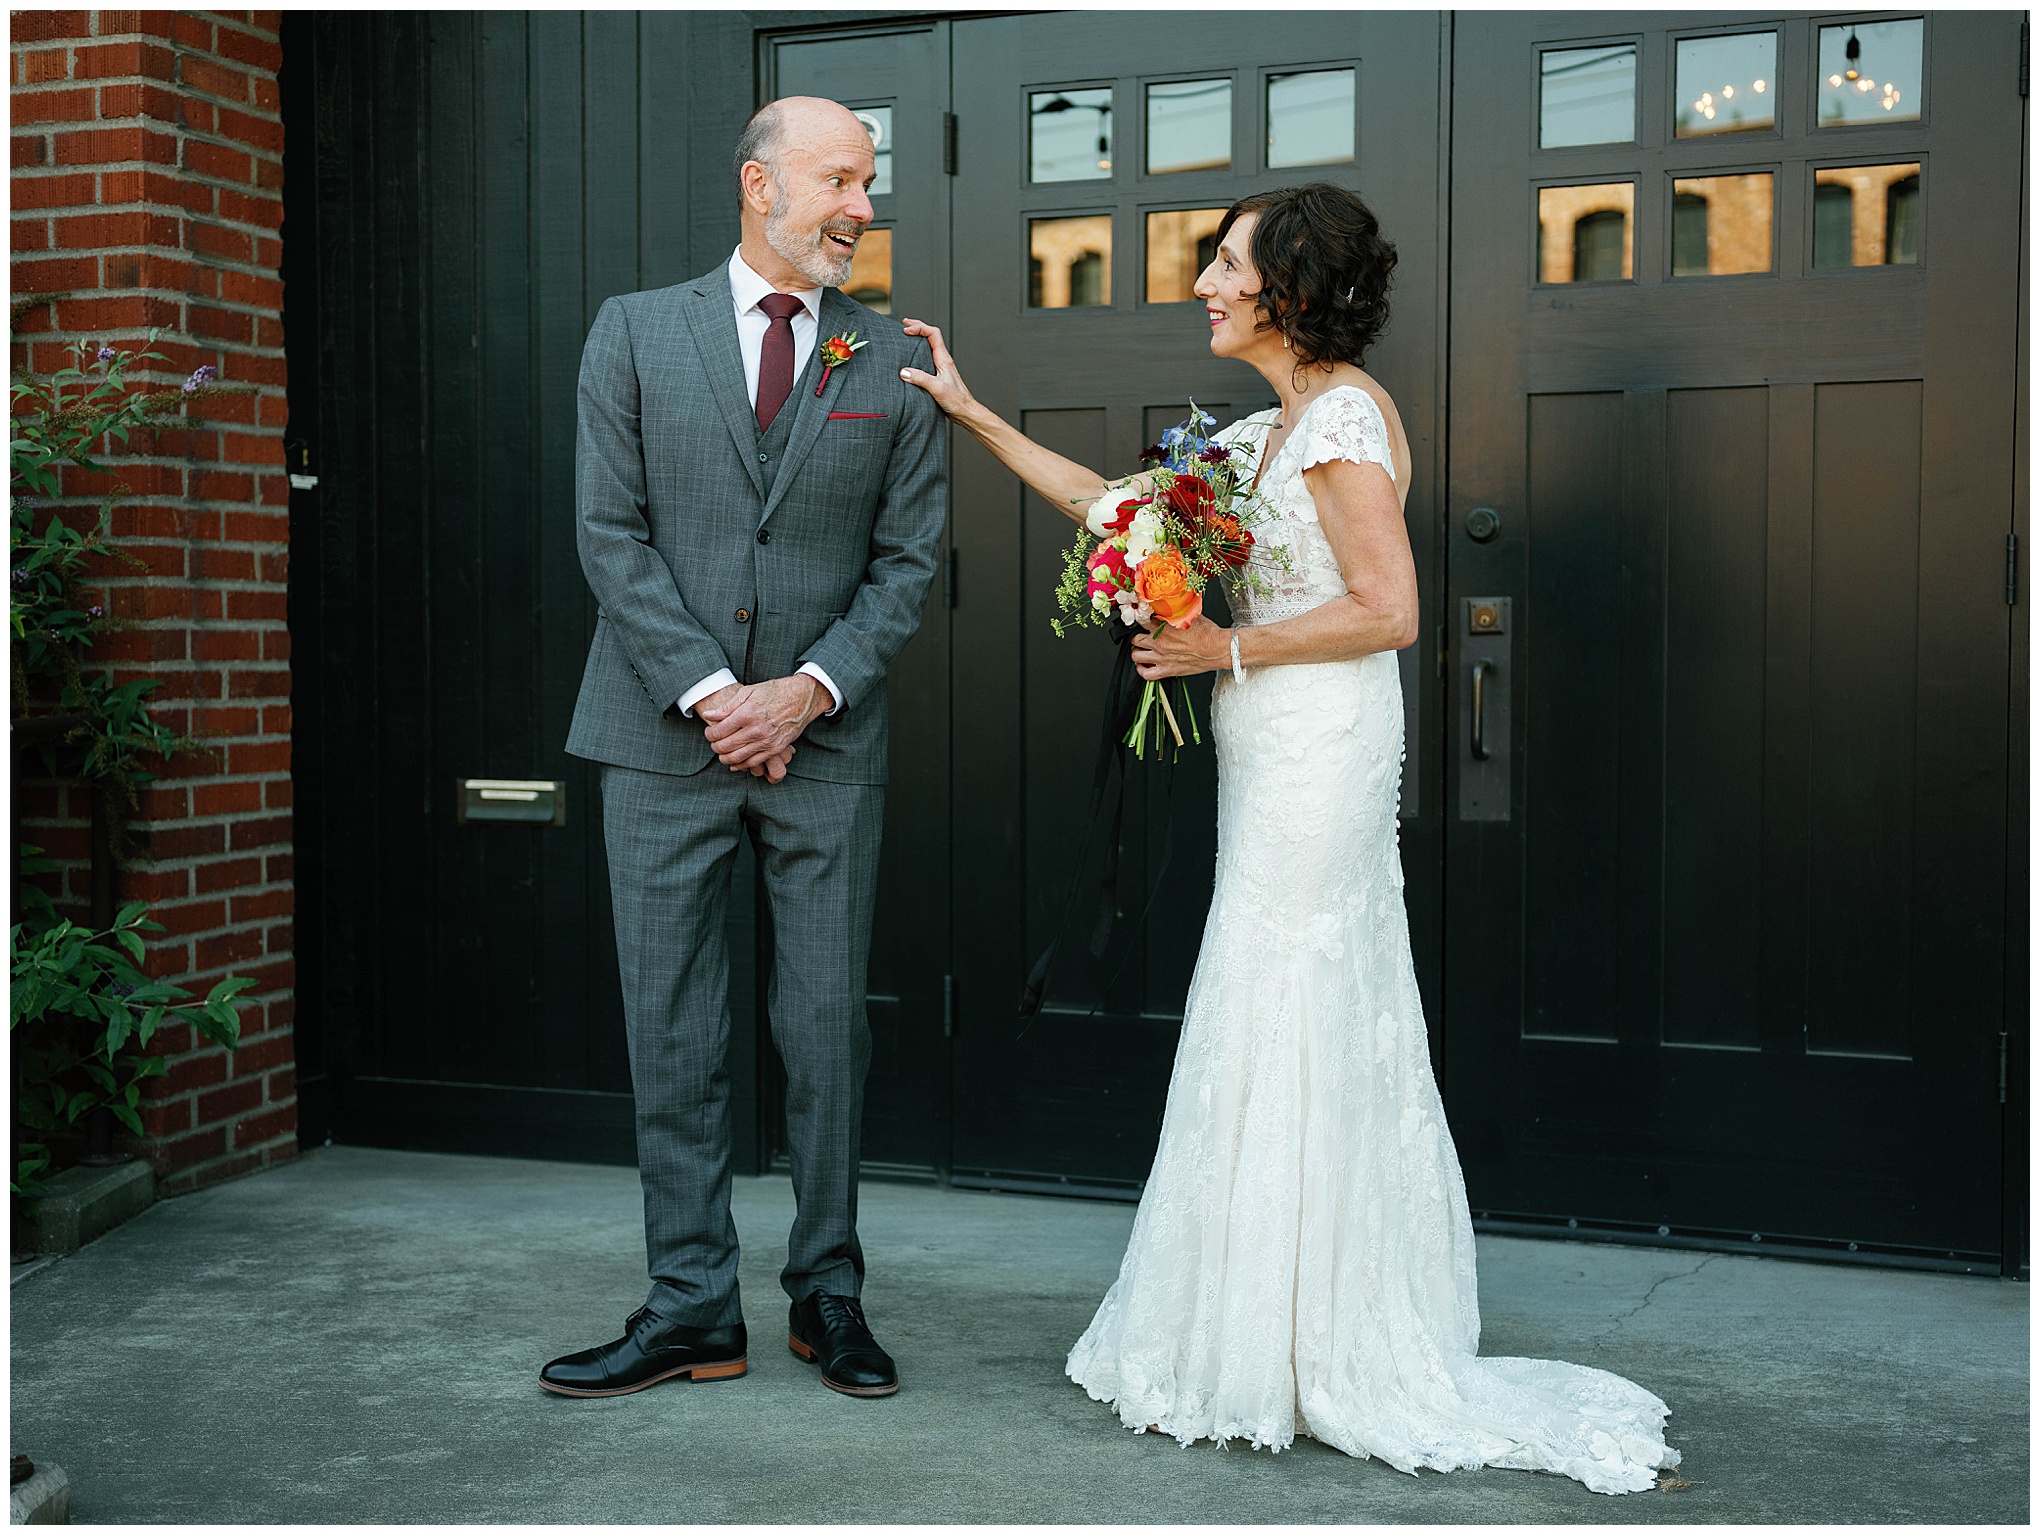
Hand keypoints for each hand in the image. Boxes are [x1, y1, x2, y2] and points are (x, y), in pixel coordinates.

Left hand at [699, 675, 827, 775]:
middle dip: (715, 746)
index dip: (709, 734)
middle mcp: (756, 729)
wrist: (802, 697)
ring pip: (737, 758)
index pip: (719, 731)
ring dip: (725, 758)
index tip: (709, 732)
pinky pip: (754, 763)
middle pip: (725, 746)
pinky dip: (741, 765)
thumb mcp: (748, 692)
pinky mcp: (775, 749)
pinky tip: (735, 763)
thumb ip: (727, 706)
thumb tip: (709, 715)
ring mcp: (766, 741)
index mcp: (747, 713)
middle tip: (713, 743)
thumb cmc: (775, 691)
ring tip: (721, 753)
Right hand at [897, 319, 977, 420]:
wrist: (965, 412)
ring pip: (929, 348)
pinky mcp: (937, 377)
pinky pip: (926, 360)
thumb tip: (904, 371)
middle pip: (930, 337)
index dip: (919, 327)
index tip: (906, 329)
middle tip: (905, 325)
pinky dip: (918, 354)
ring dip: (918, 340)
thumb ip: (921, 379)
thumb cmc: (957, 401)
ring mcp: (940, 368)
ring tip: (907, 337)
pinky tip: (911, 360)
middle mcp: (942, 361)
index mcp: (944, 359)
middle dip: (917, 328)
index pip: (932, 334)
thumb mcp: (937, 388)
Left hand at [1133, 615, 1228, 680]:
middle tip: (1143, 637)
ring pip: (1136, 656)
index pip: (1140, 620)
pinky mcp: (1167, 670)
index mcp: (1163, 626)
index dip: (1139, 619)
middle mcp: (1159, 642)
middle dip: (1137, 637)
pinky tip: (1144, 666)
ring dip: (1137, 652)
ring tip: (1142, 650)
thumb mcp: (1190, 614)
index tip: (1141, 620)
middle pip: (1135, 639)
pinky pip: (1145, 674)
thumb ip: (1176, 609)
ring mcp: (1161, 657)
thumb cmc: (1207, 633)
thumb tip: (1171, 602)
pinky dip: (1142, 670)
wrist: (1218, 648)